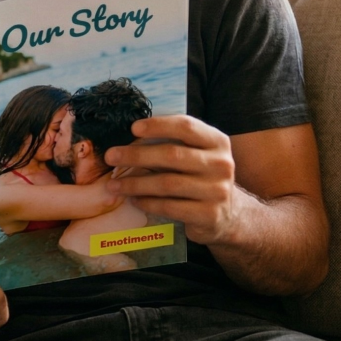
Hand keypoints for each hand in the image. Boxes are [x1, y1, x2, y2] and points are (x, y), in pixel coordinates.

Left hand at [104, 114, 240, 245]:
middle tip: (111, 156)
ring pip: (167, 183)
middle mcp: (221, 164)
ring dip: (135, 183)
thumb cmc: (201, 177)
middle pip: (172, 155)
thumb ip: (174, 143)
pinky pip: (170, 206)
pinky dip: (147, 202)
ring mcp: (217, 191)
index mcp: (217, 142)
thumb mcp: (197, 155)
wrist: (229, 215)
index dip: (158, 125)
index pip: (186, 126)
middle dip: (136, 155)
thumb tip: (131, 137)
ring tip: (114, 184)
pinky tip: (134, 200)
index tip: (133, 128)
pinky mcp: (209, 215)